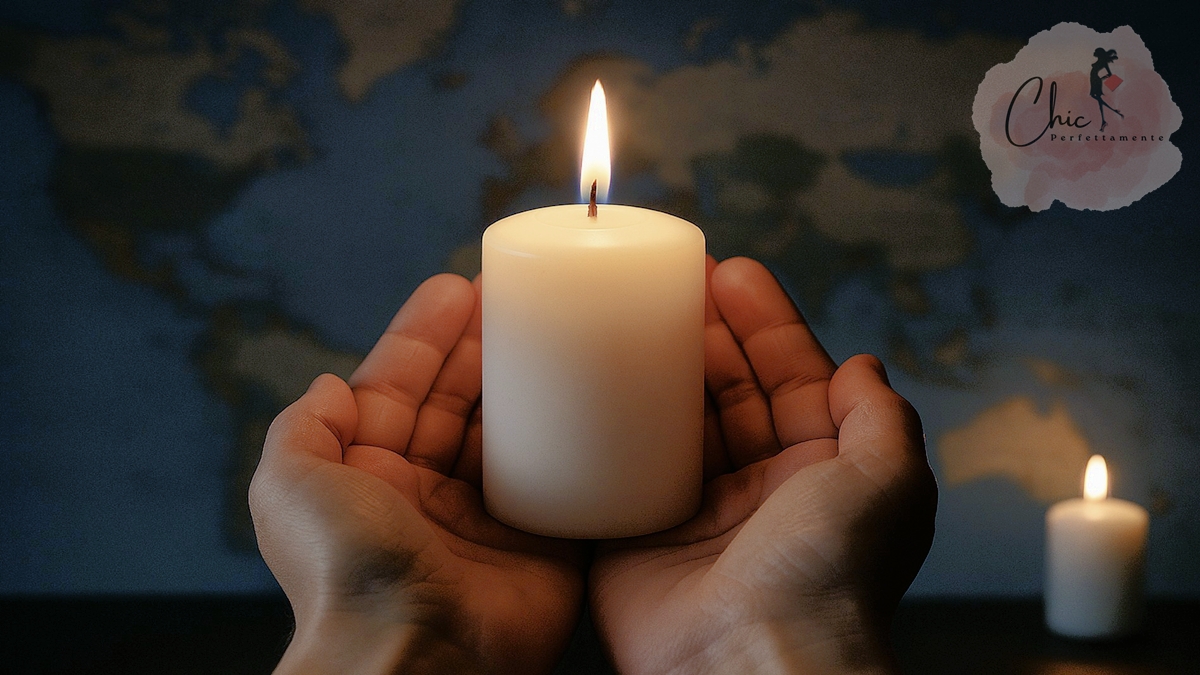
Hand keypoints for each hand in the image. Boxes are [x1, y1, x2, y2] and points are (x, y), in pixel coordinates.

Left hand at [250, 274, 583, 674]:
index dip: (426, 335)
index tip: (457, 288)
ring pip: (511, 431)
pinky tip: (590, 394)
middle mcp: (426, 492)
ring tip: (556, 325)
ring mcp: (486, 516)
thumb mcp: (289, 485)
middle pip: (460, 399)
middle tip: (516, 295)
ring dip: (530, 379)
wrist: (414, 653)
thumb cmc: (346, 572)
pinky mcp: (543, 540)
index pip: (399, 386)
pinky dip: (575, 439)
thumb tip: (331, 386)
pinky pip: (563, 478)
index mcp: (369, 476)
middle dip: (484, 344)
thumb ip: (302, 427)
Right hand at [590, 257, 936, 674]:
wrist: (751, 663)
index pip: (792, 377)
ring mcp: (694, 509)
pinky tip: (592, 377)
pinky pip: (619, 466)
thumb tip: (864, 366)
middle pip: (727, 388)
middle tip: (673, 278)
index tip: (733, 273)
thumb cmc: (828, 580)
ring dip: (655, 363)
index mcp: (818, 474)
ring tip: (630, 308)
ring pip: (673, 418)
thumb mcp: (887, 485)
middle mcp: (758, 488)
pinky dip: (606, 422)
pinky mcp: (635, 532)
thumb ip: (882, 418)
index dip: (766, 323)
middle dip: (705, 330)